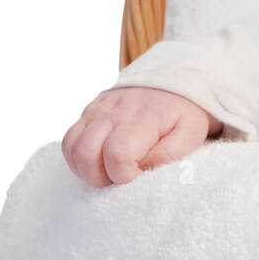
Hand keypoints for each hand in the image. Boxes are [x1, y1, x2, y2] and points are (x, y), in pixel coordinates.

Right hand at [62, 87, 221, 186]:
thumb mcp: (190, 132)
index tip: (138, 175)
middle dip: (100, 176)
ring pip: (72, 148)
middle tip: (120, 176)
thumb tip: (144, 169)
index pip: (118, 154)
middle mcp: (113, 112)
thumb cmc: (180, 114)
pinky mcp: (87, 114)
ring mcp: (96, 112)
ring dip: (85, 170)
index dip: (124, 175)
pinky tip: (97, 163)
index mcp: (142, 117)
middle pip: (86, 153)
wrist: (170, 83)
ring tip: (108, 172)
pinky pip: (68, 142)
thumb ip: (171, 153)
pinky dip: (77, 159)